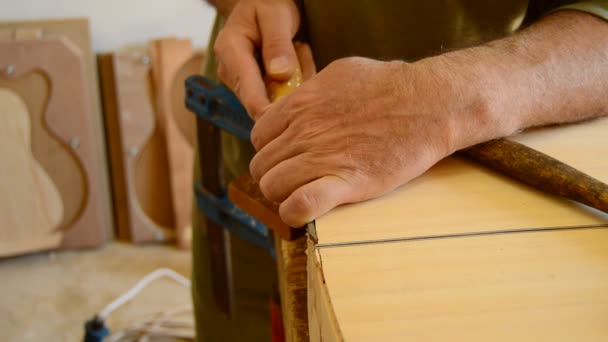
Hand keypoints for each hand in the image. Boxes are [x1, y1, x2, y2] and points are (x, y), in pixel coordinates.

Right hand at [214, 0, 314, 117]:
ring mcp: (240, 81)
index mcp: (230, 50)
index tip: (291, 116)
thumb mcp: (276, 16)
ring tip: (299, 50)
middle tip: (303, 55)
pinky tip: (297, 59)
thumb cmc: (267, 4)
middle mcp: (230, 71)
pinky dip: (294, 82)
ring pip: (272, 100)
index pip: (248, 92)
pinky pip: (277, 95)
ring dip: (294, 83)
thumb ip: (278, 44)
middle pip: (260, 101)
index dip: (268, 112)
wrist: (260, 3)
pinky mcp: (252, 86)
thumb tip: (280, 75)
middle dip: (288, 91)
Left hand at [249, 56, 508, 226]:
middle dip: (275, 177)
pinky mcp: (346, 183)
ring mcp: (322, 158)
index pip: (259, 138)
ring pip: (273, 188)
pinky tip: (303, 214)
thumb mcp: (340, 72)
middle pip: (262, 167)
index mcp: (299, 105)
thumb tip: (298, 102)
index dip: (270, 152)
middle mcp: (303, 131)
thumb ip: (311, 90)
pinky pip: (300, 205)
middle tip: (296, 182)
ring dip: (283, 197)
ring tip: (302, 197)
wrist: (428, 103)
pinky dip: (295, 214)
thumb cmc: (390, 84)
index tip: (287, 158)